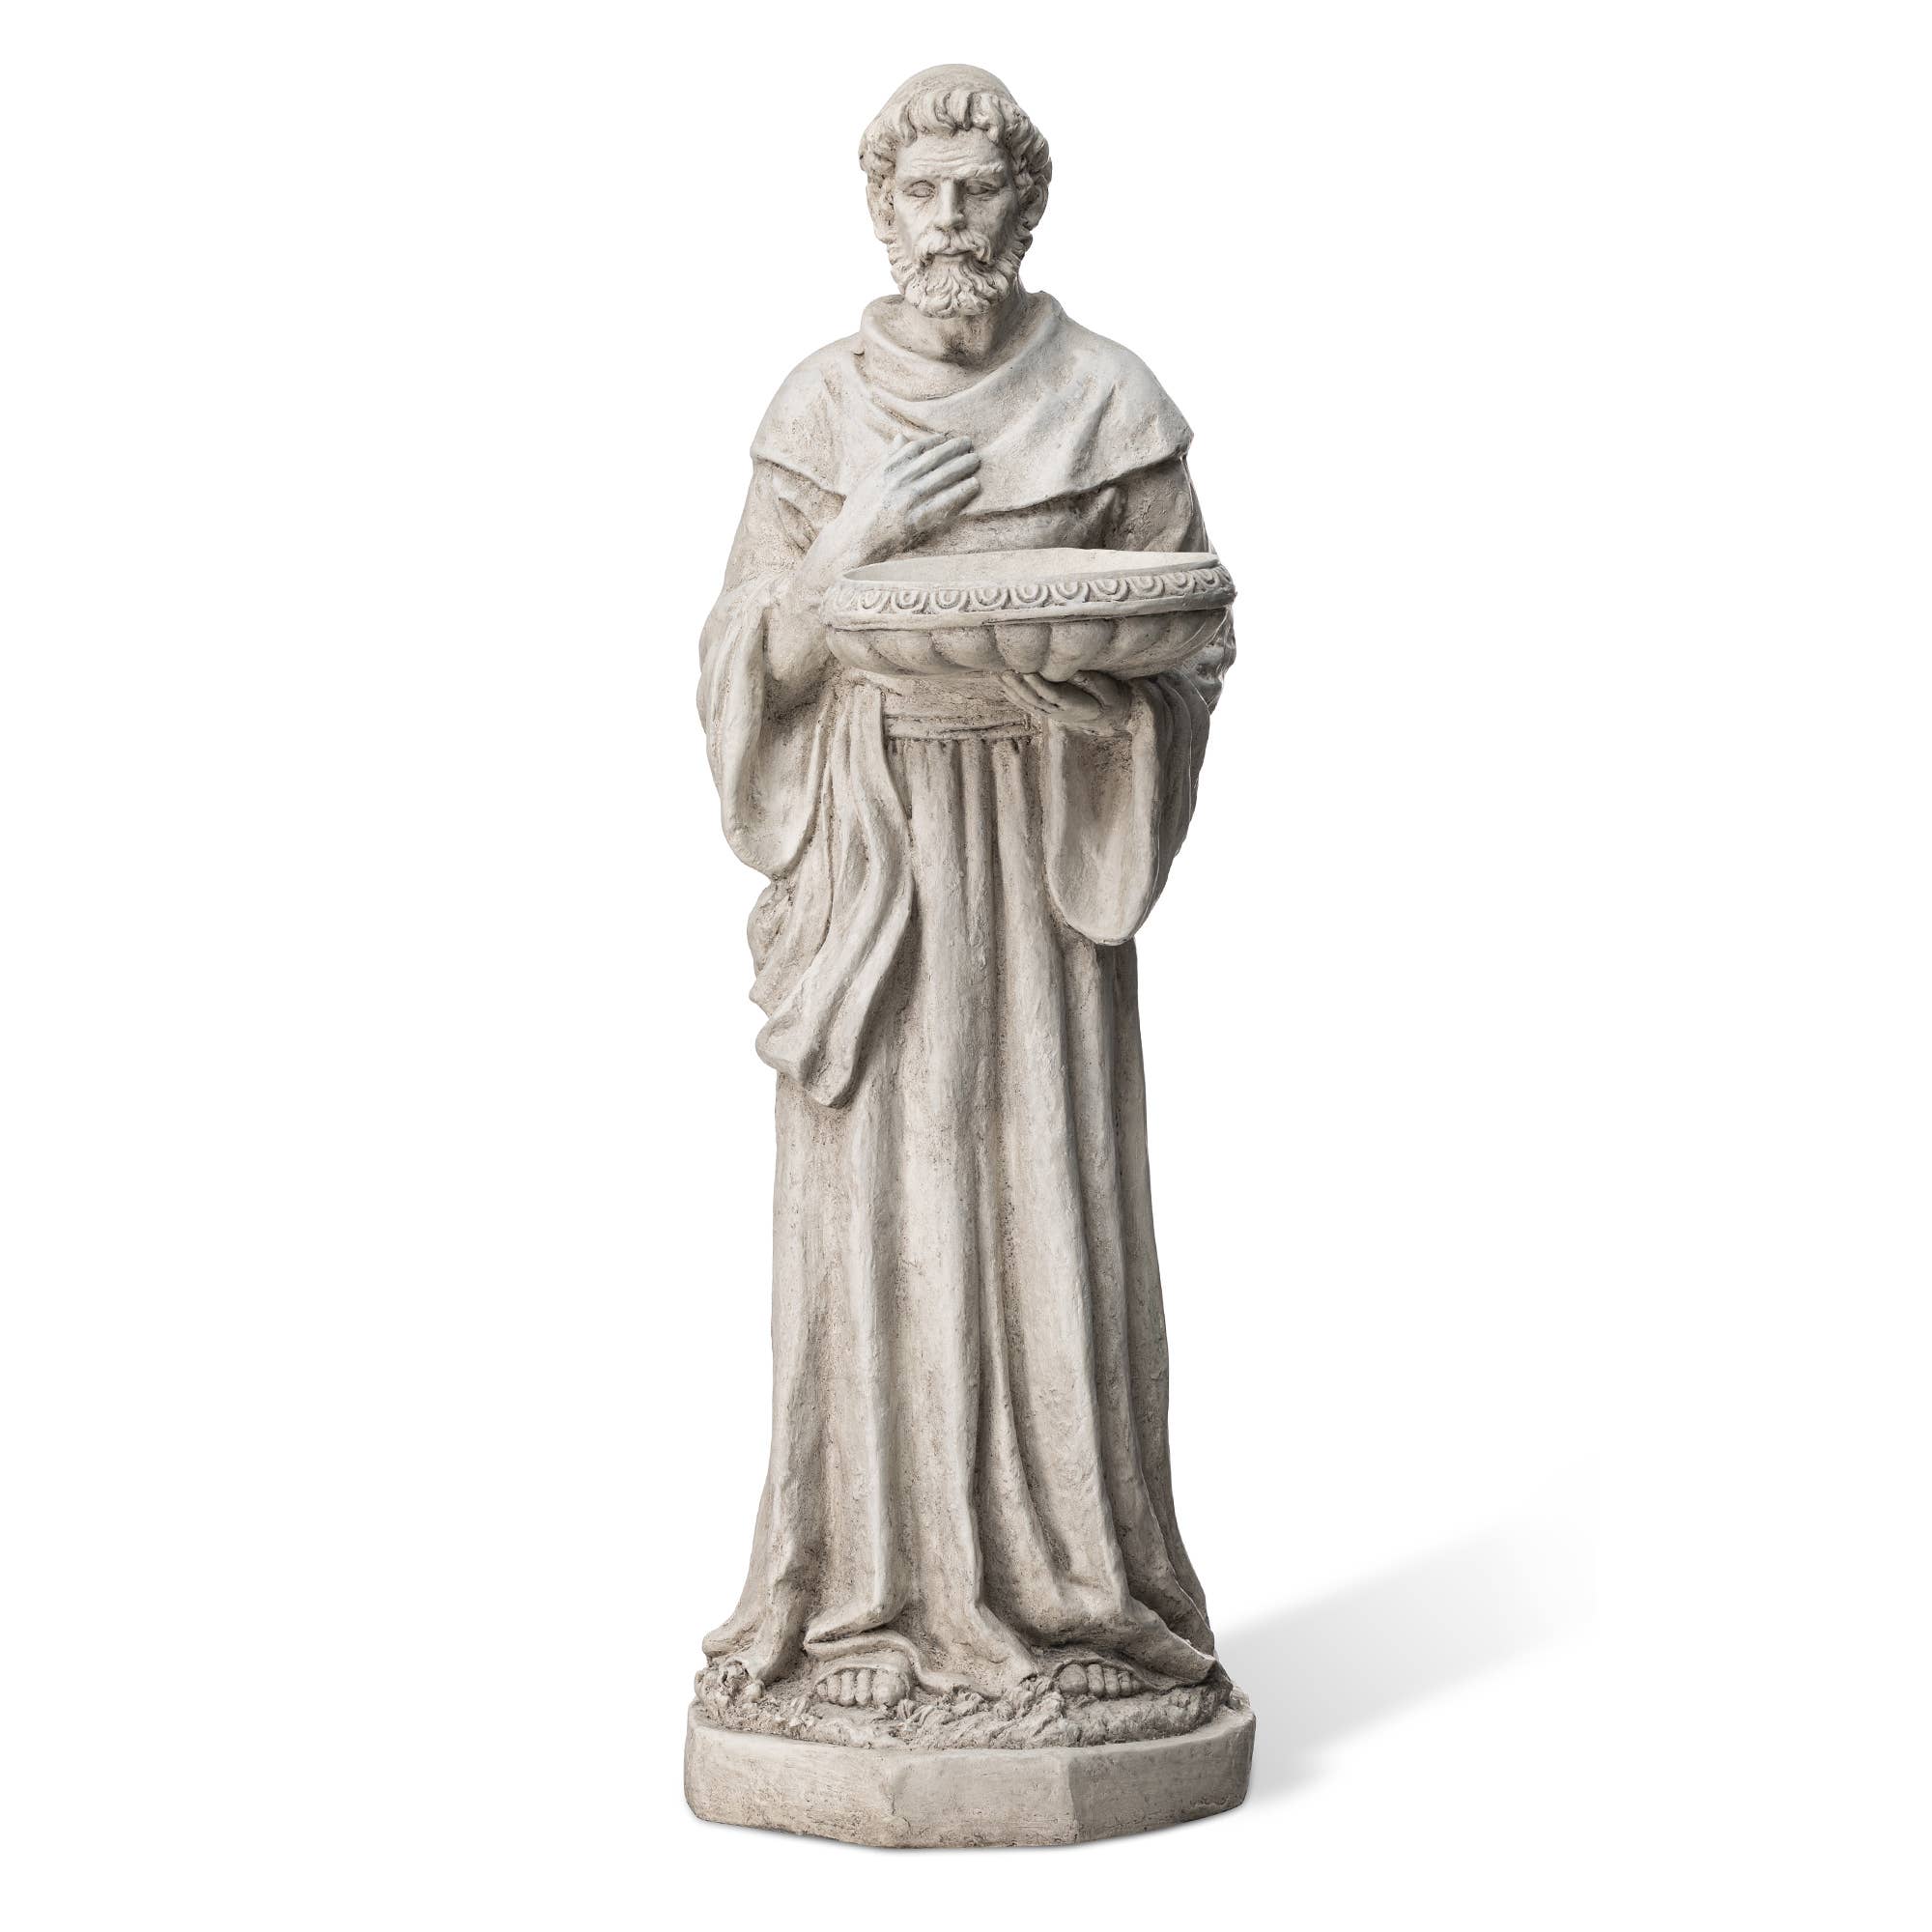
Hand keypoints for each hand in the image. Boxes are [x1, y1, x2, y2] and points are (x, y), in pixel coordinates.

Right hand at [807, 432, 980, 580]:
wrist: (851, 541)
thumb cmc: (859, 511)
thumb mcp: (869, 479)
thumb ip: (887, 458)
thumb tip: (901, 437)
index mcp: (886, 469)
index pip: (915, 448)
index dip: (935, 441)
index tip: (948, 438)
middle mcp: (898, 481)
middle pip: (932, 459)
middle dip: (953, 449)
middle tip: (970, 443)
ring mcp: (907, 500)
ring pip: (941, 477)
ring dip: (961, 466)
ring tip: (976, 460)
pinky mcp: (914, 519)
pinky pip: (943, 502)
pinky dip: (960, 492)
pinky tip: (974, 485)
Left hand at [999, 671, 1135, 732]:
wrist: (1112, 716)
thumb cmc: (1110, 699)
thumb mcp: (1106, 689)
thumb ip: (1090, 681)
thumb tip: (1073, 670)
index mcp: (1074, 706)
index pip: (1052, 695)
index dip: (1038, 684)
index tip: (1026, 670)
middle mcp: (1060, 712)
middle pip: (1035, 700)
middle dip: (1019, 686)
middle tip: (1005, 671)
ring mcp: (1053, 713)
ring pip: (1029, 703)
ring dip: (1012, 691)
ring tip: (998, 675)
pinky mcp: (1050, 712)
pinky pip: (1030, 705)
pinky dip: (1015, 697)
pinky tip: (1004, 687)